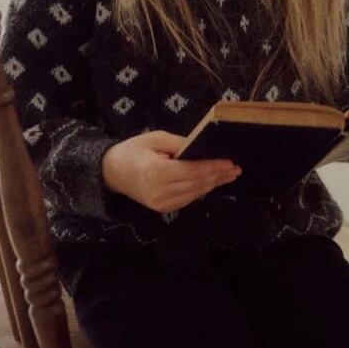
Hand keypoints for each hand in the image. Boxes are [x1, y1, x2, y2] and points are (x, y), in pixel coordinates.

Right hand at [102, 130, 241, 212]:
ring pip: (195, 194)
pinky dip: (201, 190)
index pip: (192, 171)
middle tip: (236, 169)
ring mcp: (161, 203)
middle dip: (218, 176)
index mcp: (156, 172)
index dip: (212, 167)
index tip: (229, 162)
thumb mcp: (155, 138)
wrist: (112, 172)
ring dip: (213, 185)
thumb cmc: (133, 150)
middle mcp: (159, 191)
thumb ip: (179, 143)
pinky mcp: (162, 209)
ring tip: (228, 175)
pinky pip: (188, 199)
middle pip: (196, 184)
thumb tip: (203, 147)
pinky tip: (211, 182)